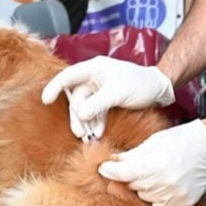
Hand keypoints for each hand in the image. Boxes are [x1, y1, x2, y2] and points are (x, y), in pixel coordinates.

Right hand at [42, 56, 174, 139]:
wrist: (160, 89)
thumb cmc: (141, 83)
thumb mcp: (117, 93)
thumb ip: (97, 104)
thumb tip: (80, 115)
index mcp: (94, 68)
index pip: (68, 76)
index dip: (54, 87)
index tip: (45, 100)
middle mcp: (94, 77)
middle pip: (76, 97)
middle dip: (77, 116)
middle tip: (79, 132)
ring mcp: (99, 90)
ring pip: (85, 107)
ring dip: (86, 122)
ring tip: (90, 136)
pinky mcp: (106, 100)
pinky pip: (95, 112)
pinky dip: (95, 122)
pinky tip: (98, 133)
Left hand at [98, 120, 205, 205]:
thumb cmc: (183, 140)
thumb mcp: (153, 142)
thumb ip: (131, 155)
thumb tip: (112, 161)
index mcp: (154, 165)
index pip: (121, 174)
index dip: (109, 171)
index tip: (104, 168)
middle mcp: (163, 183)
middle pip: (131, 187)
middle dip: (130, 177)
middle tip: (138, 167)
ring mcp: (173, 195)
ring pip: (144, 198)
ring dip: (143, 188)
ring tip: (156, 174)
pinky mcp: (182, 204)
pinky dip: (157, 198)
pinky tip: (163, 185)